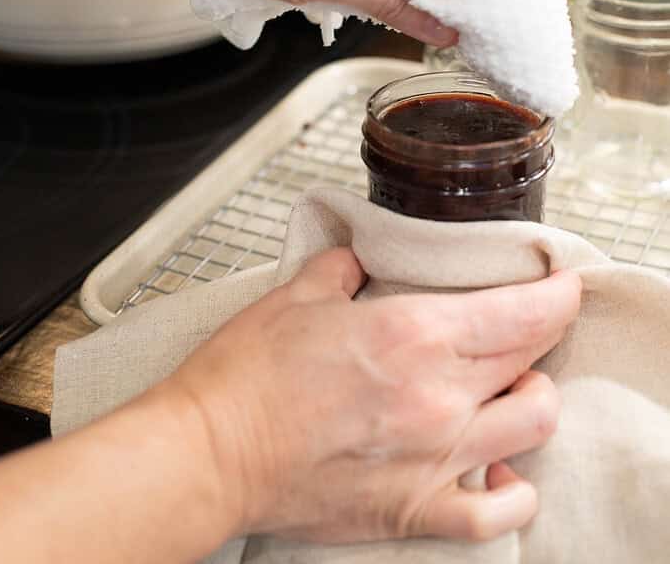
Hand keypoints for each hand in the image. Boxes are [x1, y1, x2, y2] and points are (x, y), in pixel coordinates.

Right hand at [167, 248, 580, 545]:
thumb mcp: (295, 295)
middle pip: (531, 358)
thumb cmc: (246, 376)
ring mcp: (435, 457)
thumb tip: (358, 262)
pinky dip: (513, 489)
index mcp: (411, 333)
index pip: (520, 313)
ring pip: (533, 424)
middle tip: (527, 324)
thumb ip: (341, 269)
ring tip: (510, 386)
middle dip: (540, 334)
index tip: (562, 286)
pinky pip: (499, 511)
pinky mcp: (417, 509)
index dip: (555, 295)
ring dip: (532, 396)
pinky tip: (497, 467)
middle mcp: (438, 394)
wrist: (210, 454)